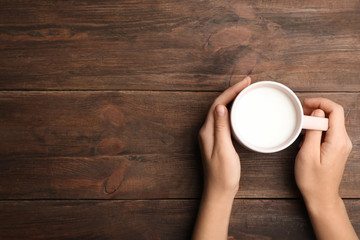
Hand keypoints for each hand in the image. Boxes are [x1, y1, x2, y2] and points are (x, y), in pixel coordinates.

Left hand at [199, 76, 250, 197]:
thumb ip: (221, 128)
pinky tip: (241, 111)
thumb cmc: (222, 173)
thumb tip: (220, 107)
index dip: (231, 91)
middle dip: (232, 92)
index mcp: (207, 131)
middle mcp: (207, 131)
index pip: (218, 104)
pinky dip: (233, 112)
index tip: (245, 82)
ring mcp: (212, 135)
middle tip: (247, 83)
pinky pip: (224, 120)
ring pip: (221, 111)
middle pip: (218, 105)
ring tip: (245, 92)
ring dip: (232, 100)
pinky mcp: (218, 140)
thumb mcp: (223, 149)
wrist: (219, 190)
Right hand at [295, 98, 351, 205]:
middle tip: (299, 113)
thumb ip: (314, 131)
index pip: (336, 110)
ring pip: (330, 122)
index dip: (320, 102)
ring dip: (315, 120)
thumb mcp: (307, 154)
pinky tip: (305, 136)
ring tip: (300, 125)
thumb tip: (317, 113)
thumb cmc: (312, 179)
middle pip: (334, 115)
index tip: (305, 104)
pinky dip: (317, 129)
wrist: (321, 197)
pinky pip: (328, 131)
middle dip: (316, 109)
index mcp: (338, 141)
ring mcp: (341, 145)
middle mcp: (343, 141)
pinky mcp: (336, 148)